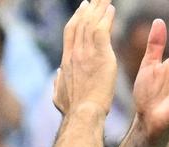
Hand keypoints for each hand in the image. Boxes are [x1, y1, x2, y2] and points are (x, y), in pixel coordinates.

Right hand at [53, 0, 116, 115]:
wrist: (83, 114)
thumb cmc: (72, 110)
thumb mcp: (58, 96)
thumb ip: (57, 83)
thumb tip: (57, 74)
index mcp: (66, 61)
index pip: (71, 33)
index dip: (76, 19)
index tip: (82, 9)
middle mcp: (74, 54)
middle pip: (80, 24)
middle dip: (87, 9)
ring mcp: (86, 54)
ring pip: (91, 24)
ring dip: (99, 8)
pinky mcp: (100, 56)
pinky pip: (103, 30)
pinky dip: (106, 18)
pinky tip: (111, 9)